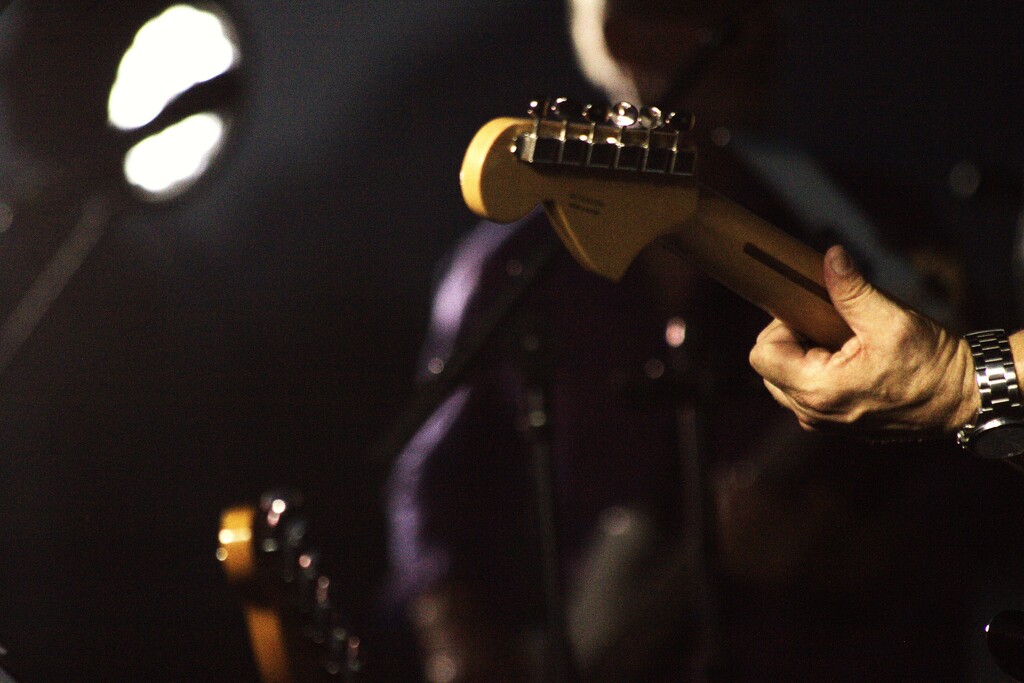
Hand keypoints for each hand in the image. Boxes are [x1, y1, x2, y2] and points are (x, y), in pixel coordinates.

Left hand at [748, 245, 978, 436]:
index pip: (761, 354)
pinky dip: (815, 373)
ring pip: (783, 380)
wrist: (960, 400)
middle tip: (829, 327)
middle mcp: (812, 413)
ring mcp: (821, 422)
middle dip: (791, 341)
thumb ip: (852, 290)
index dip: (780, 327)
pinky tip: (846, 360)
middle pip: (769, 367)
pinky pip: (804, 393)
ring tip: (841, 344)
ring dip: (802, 357)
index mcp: (818, 389)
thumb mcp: (890, 320)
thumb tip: (831, 258)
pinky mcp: (832, 423)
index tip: (811, 315)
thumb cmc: (931, 365)